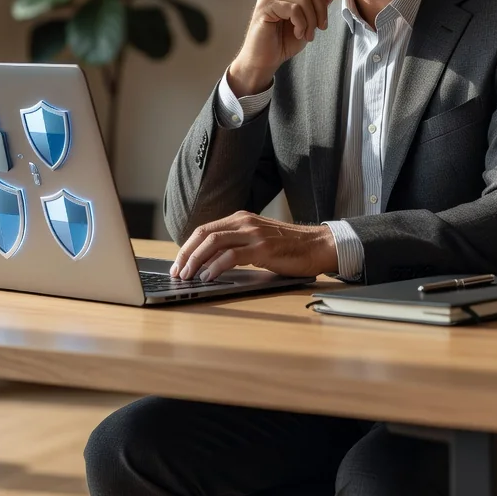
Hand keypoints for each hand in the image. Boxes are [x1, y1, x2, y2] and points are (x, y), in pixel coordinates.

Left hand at [170, 212, 337, 281]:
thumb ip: (237, 245)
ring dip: (196, 260)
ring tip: (188, 275)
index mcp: (241, 219)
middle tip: (177, 271)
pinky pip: (232, 256)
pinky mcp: (263, 248)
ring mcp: (254, 234)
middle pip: (204, 234)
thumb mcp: (258, 240)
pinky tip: (208, 276)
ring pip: (214, 242)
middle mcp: (244, 222)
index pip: (205, 229)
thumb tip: (210, 262)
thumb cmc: (290, 248)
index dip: (187, 246)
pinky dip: (215, 266)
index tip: (178, 263)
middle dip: (186, 253)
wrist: (319, 245)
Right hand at [228, 0, 343, 95]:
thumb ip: (317, 3)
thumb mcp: (308, 20)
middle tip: (321, 28)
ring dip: (311, 20)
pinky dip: (301, 24)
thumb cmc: (284, 40)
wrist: (263, 60)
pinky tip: (298, 33)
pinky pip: (294, 9)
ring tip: (308, 35)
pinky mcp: (264, 6)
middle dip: (321, 9)